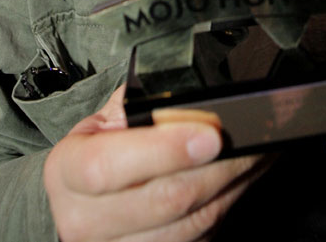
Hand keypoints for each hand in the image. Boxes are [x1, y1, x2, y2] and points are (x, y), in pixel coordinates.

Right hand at [43, 86, 265, 241]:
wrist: (85, 202)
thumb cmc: (100, 150)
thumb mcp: (106, 118)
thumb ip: (139, 105)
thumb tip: (191, 98)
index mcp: (66, 172)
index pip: (108, 167)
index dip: (163, 151)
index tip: (209, 134)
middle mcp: (84, 221)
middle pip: (164, 200)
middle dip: (218, 166)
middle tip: (251, 138)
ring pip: (190, 225)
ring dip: (234, 185)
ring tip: (259, 151)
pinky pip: (200, 238)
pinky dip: (229, 204)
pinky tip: (244, 177)